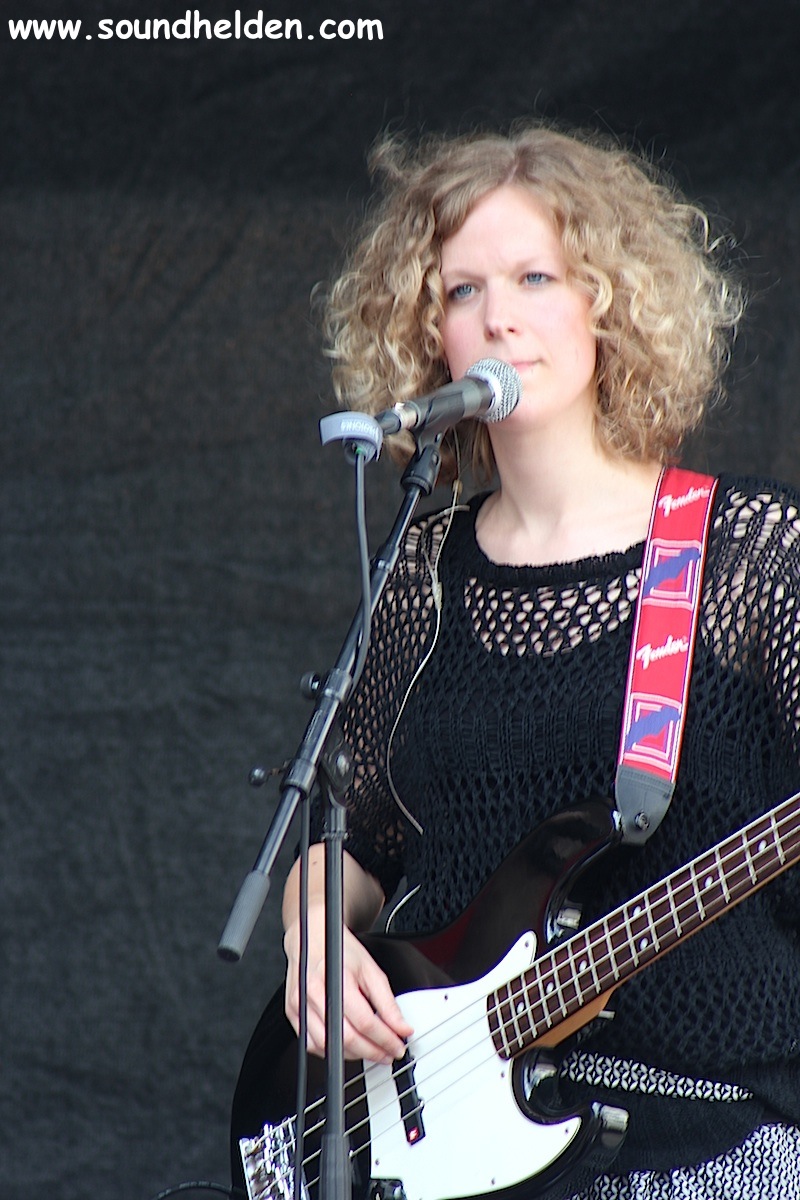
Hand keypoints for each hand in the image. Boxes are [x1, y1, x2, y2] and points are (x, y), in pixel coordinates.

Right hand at [284, 905, 413, 1063]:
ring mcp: (300, 1004)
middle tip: (388, 1053)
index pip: (365, 1022)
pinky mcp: (292, 1012)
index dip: (385, 1039)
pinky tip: (346, 1045)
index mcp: (337, 979)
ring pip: (328, 1046)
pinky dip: (331, 1051)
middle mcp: (315, 993)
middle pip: (346, 1038)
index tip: (398, 1045)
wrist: (315, 936)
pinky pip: (311, 1044)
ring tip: (370, 1050)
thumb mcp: (371, 969)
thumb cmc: (341, 950)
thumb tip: (402, 1028)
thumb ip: (387, 1002)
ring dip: (354, 1055)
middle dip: (372, 1052)